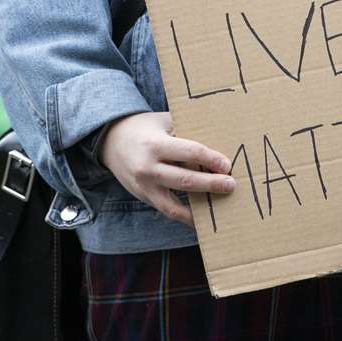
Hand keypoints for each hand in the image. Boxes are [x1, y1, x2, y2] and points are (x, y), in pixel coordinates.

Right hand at [98, 111, 234, 226]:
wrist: (110, 141)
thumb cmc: (144, 128)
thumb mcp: (163, 121)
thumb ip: (186, 129)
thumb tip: (218, 137)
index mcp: (155, 145)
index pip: (190, 152)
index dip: (211, 159)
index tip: (227, 164)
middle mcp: (148, 168)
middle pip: (185, 180)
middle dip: (211, 184)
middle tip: (231, 185)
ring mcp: (144, 187)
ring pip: (175, 204)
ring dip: (199, 206)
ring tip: (218, 205)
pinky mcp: (144, 197)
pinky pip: (167, 210)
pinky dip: (185, 217)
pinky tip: (201, 218)